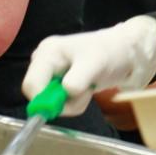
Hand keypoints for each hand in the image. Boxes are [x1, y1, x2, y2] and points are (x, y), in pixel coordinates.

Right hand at [22, 16, 155, 116]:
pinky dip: (74, 101)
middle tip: (84, 93)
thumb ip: (78, 78)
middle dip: (62, 101)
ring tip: (88, 88)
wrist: (124, 52)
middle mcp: (43, 61)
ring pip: (50, 102)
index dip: (45, 100)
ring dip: (71, 102)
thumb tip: (66, 91)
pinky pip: (60, 102)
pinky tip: (86, 89)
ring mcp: (50, 72)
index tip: (69, 101)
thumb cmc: (110, 52)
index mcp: (47, 52)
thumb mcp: (95, 63)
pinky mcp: (58, 82)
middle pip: (39, 96)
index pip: (31, 85)